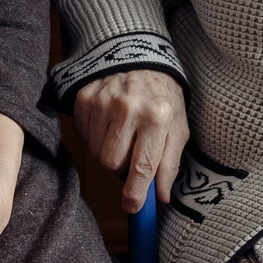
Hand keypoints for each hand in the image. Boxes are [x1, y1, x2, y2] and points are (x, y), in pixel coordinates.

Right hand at [72, 69, 189, 209]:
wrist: (140, 55)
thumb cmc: (163, 97)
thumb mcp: (178, 127)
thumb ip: (170, 163)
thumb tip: (161, 197)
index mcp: (158, 117)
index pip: (143, 166)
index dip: (135, 193)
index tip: (132, 207)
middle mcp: (129, 107)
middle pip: (112, 163)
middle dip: (121, 166)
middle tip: (131, 152)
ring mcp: (103, 101)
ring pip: (96, 152)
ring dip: (108, 151)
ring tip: (122, 133)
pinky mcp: (85, 97)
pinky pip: (84, 135)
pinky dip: (95, 135)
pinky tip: (109, 121)